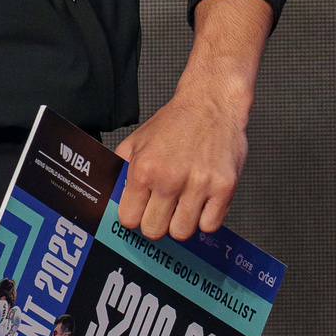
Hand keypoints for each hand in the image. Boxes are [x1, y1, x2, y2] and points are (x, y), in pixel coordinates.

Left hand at [113, 0, 272, 240]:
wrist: (211, 103)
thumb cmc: (176, 122)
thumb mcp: (137, 141)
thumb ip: (122, 169)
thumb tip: (111, 196)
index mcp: (144, 168)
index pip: (129, 219)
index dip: (134, 216)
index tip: (141, 210)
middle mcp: (170, 179)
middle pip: (154, 231)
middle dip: (156, 223)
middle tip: (162, 209)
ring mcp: (199, 185)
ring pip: (182, 232)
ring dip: (181, 222)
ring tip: (183, 204)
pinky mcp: (224, 188)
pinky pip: (210, 226)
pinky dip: (205, 218)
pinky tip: (202, 202)